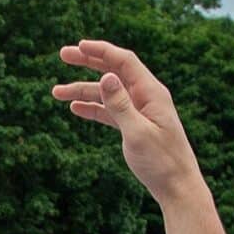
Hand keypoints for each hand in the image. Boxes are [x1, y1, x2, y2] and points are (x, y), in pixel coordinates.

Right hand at [52, 40, 205, 206]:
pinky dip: (93, 108)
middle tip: (63, 54)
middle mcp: (146, 97)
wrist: (177, 188)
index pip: (124, 62)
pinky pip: (110, 112)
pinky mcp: (134, 126)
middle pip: (113, 72)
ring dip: (83, 91)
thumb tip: (106, 76)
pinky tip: (75, 108)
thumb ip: (120, 105)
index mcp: (151, 93)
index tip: (79, 46)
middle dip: (88, 62)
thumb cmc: (162, 162)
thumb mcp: (138, 133)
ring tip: (56, 92)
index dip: (101, 51)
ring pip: (107, 94)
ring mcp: (140, 111)